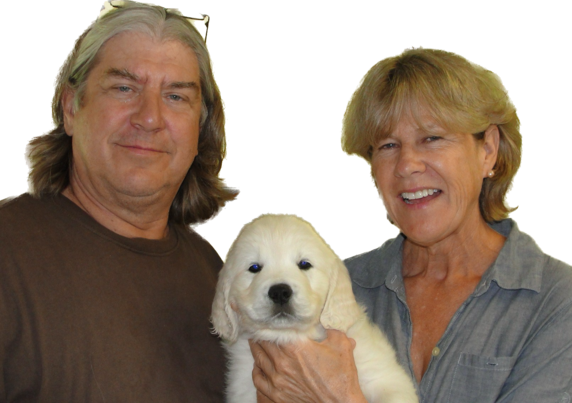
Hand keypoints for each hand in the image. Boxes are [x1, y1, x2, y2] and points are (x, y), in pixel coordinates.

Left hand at [249, 329, 367, 402]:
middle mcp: (281, 362)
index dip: (268, 323)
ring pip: (258, 359)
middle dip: (260, 334)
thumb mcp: (340, 344)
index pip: (272, 329)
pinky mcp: (277, 395)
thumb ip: (330, 330)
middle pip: (262, 343)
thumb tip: (323, 324)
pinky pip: (258, 380)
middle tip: (260, 328)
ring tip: (256, 342)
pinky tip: (258, 366)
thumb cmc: (341, 377)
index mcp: (294, 346)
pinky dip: (256, 371)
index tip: (267, 318)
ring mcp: (277, 380)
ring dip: (256, 349)